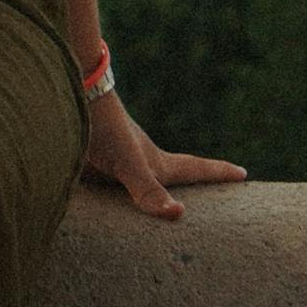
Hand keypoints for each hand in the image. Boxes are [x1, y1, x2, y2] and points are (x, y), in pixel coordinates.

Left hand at [82, 91, 243, 216]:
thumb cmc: (101, 128)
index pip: (193, 168)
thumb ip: (148, 190)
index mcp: (154, 162)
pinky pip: (105, 171)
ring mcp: (114, 154)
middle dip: (188, 177)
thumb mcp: (128, 163)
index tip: (243, 172)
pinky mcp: (89, 153)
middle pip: (169, 169)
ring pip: (136, 170)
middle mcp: (137, 157)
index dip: (218, 172)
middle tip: (208, 178)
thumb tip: (178, 213)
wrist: (63, 93)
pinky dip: (111, 178)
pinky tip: (103, 181)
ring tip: (159, 183)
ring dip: (147, 178)